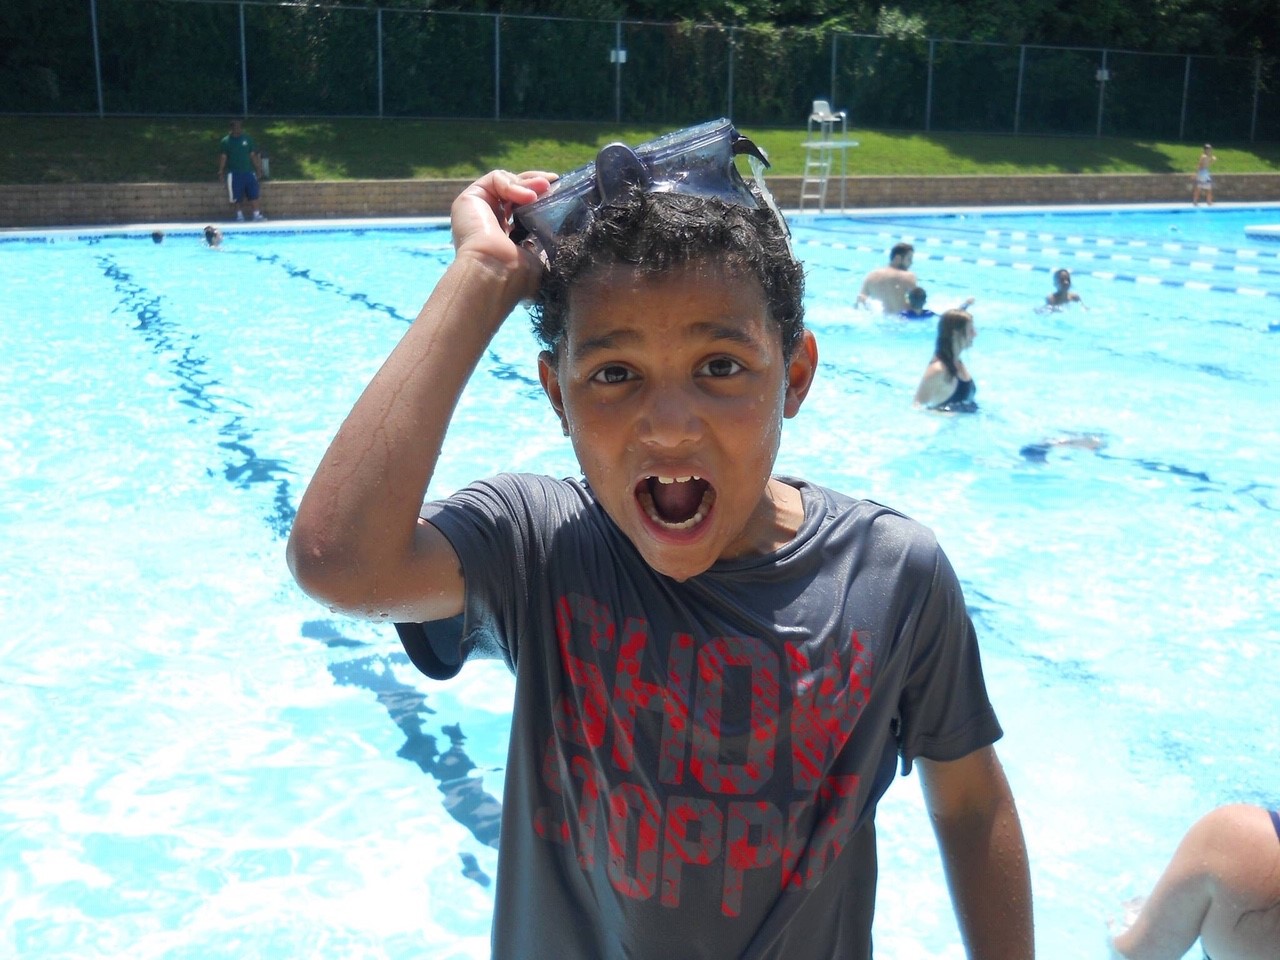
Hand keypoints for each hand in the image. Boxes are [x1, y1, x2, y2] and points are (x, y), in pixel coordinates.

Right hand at [451, 169, 555, 298]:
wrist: (496, 273)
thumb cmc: (518, 273)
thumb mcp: (540, 253)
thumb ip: (546, 237)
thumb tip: (562, 228)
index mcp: (505, 236)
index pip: (523, 207)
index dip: (541, 197)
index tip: (560, 192)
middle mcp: (490, 221)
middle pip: (516, 190)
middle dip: (536, 184)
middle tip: (553, 184)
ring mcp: (478, 210)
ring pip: (507, 182)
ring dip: (528, 182)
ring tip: (544, 189)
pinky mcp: (469, 199)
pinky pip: (495, 179)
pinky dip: (513, 184)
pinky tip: (527, 197)